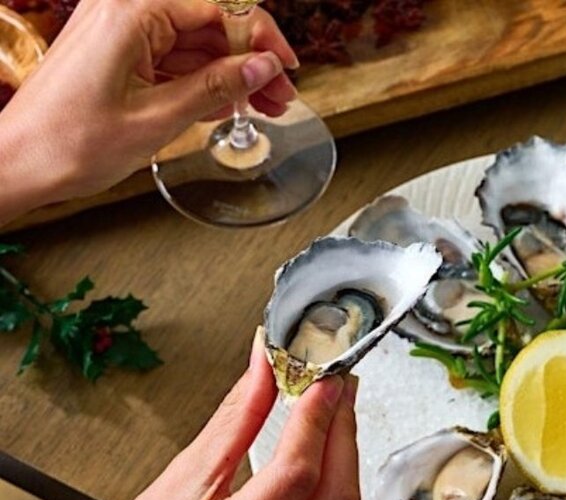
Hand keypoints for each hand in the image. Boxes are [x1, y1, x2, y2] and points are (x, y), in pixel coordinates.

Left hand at [0, 0, 297, 222]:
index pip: (218, 8)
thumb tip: (262, 66)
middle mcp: (125, 11)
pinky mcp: (116, 53)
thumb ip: (216, 87)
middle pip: (209, 25)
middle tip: (280, 96)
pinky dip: (201, 81)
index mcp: (132, 13)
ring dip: (230, 74)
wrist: (16, 164)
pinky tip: (228, 106)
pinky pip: (172, 59)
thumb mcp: (158, 117)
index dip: (261, 37)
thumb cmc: (69, 142)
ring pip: (194, 45)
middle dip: (249, 60)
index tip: (286, 67)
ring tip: (262, 107)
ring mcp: (119, 32)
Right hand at [75, 331, 359, 499]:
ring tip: (331, 413)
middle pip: (336, 496)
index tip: (323, 380)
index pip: (295, 475)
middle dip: (343, 432)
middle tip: (337, 389)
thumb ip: (234, 422)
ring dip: (341, 455)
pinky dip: (330, 485)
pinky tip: (323, 458)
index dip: (315, 420)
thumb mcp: (180, 482)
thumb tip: (264, 370)